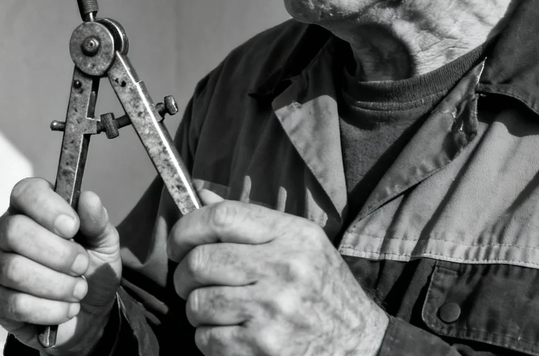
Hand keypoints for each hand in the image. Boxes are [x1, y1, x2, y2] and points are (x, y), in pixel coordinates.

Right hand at [0, 178, 121, 353]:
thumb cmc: (90, 268)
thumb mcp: (103, 243)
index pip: (25, 193)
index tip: (73, 227)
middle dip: (56, 252)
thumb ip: (97, 221)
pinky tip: (67, 309)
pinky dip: (50, 310)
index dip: (48, 207)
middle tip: (82, 266)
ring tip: (79, 290)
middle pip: (14, 231)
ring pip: (14, 270)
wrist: (88, 313)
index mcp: (30, 209)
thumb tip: (89, 199)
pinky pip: (15, 304)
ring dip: (57, 284)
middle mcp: (4, 232)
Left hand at [168, 191, 387, 355]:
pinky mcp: (265, 346)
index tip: (179, 242)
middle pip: (201, 261)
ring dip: (197, 310)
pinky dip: (209, 339)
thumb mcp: (300, 244)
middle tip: (192, 282)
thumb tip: (199, 196)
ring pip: (198, 303)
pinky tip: (231, 334)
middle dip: (185, 275)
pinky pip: (207, 338)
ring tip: (218, 311)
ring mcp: (275, 309)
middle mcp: (285, 269)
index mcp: (293, 235)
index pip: (221, 217)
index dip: (187, 228)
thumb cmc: (322, 289)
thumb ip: (249, 222)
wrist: (359, 344)